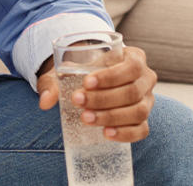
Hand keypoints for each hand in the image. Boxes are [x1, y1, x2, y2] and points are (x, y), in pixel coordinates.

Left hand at [36, 46, 157, 142]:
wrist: (93, 83)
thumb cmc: (84, 73)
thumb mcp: (69, 70)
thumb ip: (54, 82)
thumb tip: (45, 102)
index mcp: (134, 58)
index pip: (131, 66)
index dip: (111, 76)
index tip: (86, 83)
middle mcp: (146, 79)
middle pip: (132, 91)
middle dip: (104, 99)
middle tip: (78, 101)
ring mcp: (147, 101)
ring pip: (138, 112)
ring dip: (111, 117)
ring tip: (86, 118)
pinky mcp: (143, 120)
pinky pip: (141, 130)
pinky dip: (125, 134)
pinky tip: (106, 134)